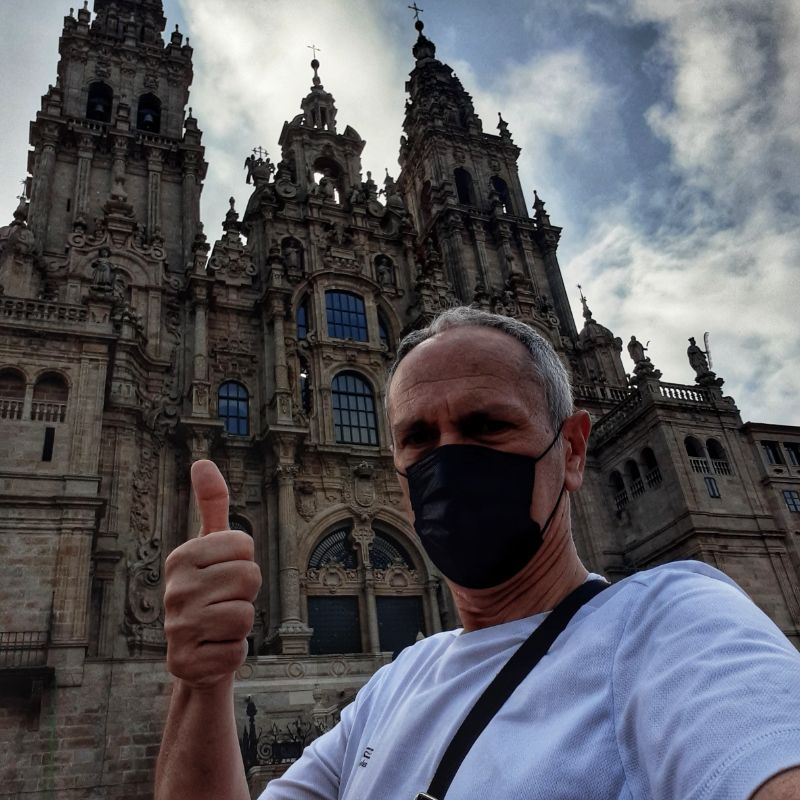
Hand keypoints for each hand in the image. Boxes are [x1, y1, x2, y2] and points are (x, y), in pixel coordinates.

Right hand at [164, 460, 261, 688]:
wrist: (197, 652)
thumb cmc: (212, 588)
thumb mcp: (212, 545)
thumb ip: (212, 503)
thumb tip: (202, 461)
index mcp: (181, 556)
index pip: (245, 545)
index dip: (245, 561)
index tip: (225, 572)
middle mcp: (173, 590)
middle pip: (249, 577)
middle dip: (247, 592)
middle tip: (225, 601)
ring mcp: (175, 629)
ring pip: (245, 616)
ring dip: (240, 625)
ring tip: (219, 625)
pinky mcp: (183, 665)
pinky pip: (237, 652)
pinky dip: (233, 653)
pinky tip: (214, 650)